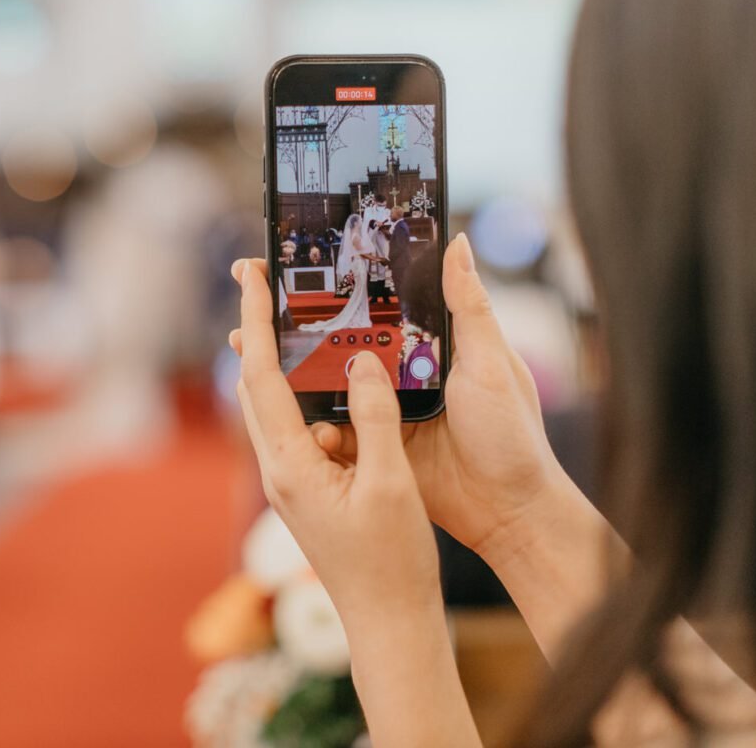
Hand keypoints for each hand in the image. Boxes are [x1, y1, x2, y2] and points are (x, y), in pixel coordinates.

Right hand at [231, 236, 578, 568]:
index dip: (339, 279)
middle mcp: (401, 372)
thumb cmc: (511, 435)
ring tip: (243, 339)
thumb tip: (455, 243)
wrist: (509, 513)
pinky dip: (305, 414)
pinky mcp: (372, 445)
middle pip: (341, 337)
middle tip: (252, 286)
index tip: (300, 255)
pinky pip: (331, 425)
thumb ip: (468, 308)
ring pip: (327, 380)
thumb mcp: (490, 364)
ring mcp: (382, 410)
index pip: (376, 301)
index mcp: (430, 344)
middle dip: (295, 317)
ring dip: (288, 362)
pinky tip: (271, 395)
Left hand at [231, 258, 441, 624]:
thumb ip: (374, 418)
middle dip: (265, 332)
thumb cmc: (391, 560)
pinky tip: (357, 393)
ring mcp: (294, 481)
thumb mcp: (391, 482)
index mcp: (290, 466)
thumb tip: (361, 362)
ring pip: (286, 407)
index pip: (262, 377)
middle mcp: (280, 470)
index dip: (257, 320)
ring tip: (322, 328)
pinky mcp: (312, 489)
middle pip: (260, 385)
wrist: (390, 620)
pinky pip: (311, 431)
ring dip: (300, 369)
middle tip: (272, 281)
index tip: (251, 274)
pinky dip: (327, 405)